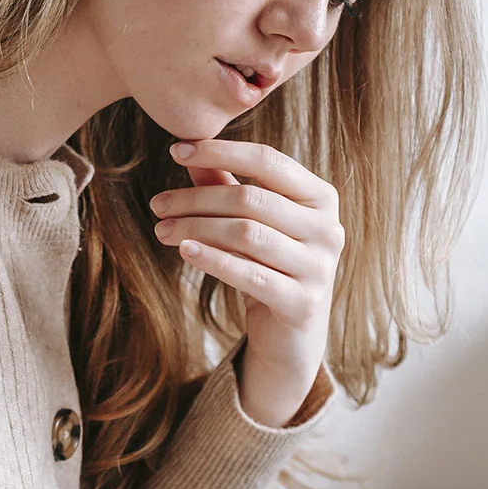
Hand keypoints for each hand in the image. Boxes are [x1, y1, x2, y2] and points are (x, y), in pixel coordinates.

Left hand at [150, 139, 342, 427]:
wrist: (293, 337)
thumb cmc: (272, 268)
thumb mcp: (254, 224)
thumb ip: (228, 186)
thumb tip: (190, 153)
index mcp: (322, 197)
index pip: (268, 161)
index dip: (220, 152)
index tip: (176, 151)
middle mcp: (328, 229)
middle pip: (252, 200)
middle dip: (197, 199)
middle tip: (158, 204)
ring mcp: (319, 268)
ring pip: (247, 234)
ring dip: (196, 228)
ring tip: (162, 229)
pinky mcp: (303, 302)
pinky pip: (249, 274)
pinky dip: (213, 260)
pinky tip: (184, 251)